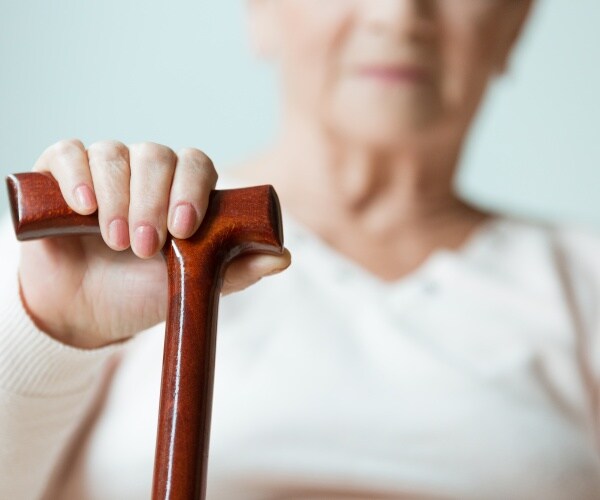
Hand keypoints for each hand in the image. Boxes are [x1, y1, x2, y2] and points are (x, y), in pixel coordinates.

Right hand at [18, 139, 290, 348]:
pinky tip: (83, 205)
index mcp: (180, 189)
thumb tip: (284, 256)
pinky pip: (69, 153)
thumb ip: (236, 270)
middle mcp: (145, 172)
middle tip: (145, 247)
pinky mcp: (63, 175)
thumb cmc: (143, 292)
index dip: (192, 189)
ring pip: (114, 154)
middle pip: (156, 156)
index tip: (184, 229)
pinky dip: (77, 173)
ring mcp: (105, 171)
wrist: (86, 311)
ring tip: (116, 241)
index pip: (195, 164)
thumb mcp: (191, 285)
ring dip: (118, 197)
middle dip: (152, 201)